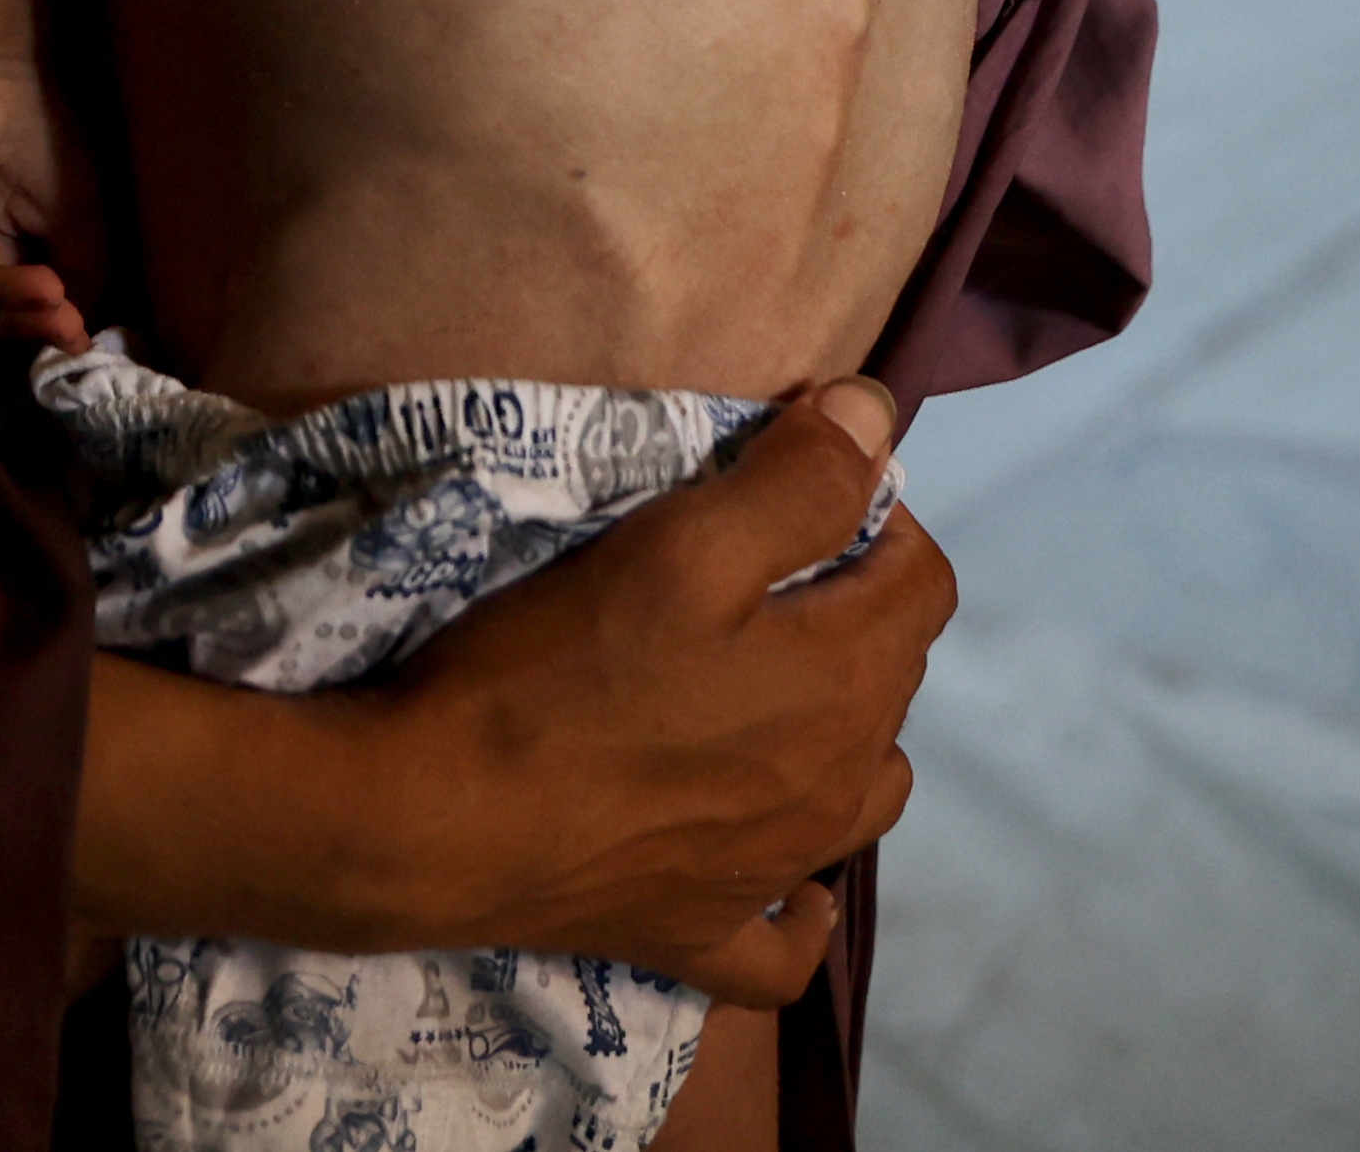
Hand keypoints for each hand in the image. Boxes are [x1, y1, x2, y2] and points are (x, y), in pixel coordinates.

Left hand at [0, 54, 96, 353]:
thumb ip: (79, 275)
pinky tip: (43, 287)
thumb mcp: (75, 217)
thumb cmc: (36, 129)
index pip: (4, 321)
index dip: (43, 337)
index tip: (86, 344)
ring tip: (65, 316)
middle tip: (77, 335)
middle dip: (30, 335)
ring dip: (16, 317)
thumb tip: (78, 337)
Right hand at [369, 380, 941, 1001]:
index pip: (922, 578)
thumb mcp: (680, 544)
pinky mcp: (701, 934)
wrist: (437, 819)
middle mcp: (838, 787)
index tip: (793, 484)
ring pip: (861, 792)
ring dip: (838, 729)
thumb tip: (877, 420)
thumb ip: (796, 483)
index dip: (872, 513)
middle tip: (750, 563)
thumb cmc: (558, 668)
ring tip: (762, 686)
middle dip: (848, 603)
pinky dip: (794, 904)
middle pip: (891, 673)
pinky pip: (782, 939)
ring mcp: (773, 872)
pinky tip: (778, 873)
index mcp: (846, 684)